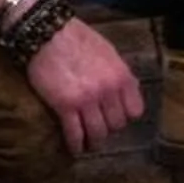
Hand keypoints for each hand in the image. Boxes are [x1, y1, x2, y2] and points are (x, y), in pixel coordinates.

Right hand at [25, 17, 144, 156]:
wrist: (49, 33)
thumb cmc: (78, 38)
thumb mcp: (108, 52)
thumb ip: (118, 74)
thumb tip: (123, 91)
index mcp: (122, 75)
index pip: (134, 111)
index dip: (125, 117)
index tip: (115, 118)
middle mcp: (109, 90)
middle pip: (116, 125)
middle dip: (108, 129)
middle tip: (99, 130)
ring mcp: (87, 99)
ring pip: (98, 133)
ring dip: (93, 141)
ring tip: (88, 144)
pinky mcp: (65, 106)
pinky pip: (75, 134)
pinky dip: (75, 145)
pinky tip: (74, 148)